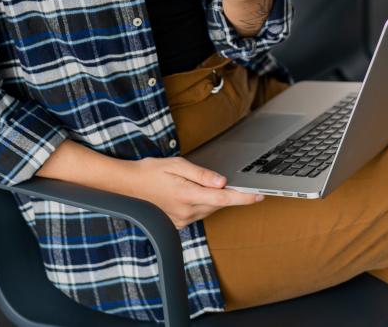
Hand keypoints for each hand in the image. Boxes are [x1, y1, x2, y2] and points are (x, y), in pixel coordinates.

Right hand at [126, 156, 262, 228]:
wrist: (128, 185)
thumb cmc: (151, 171)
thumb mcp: (177, 165)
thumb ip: (201, 174)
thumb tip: (222, 182)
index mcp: (187, 195)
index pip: (223, 199)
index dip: (244, 198)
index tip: (259, 195)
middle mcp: (186, 211)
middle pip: (218, 205)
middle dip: (229, 194)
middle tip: (233, 181)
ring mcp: (181, 220)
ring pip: (209, 210)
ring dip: (215, 199)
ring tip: (205, 184)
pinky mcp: (178, 223)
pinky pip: (199, 214)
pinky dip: (204, 204)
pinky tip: (195, 193)